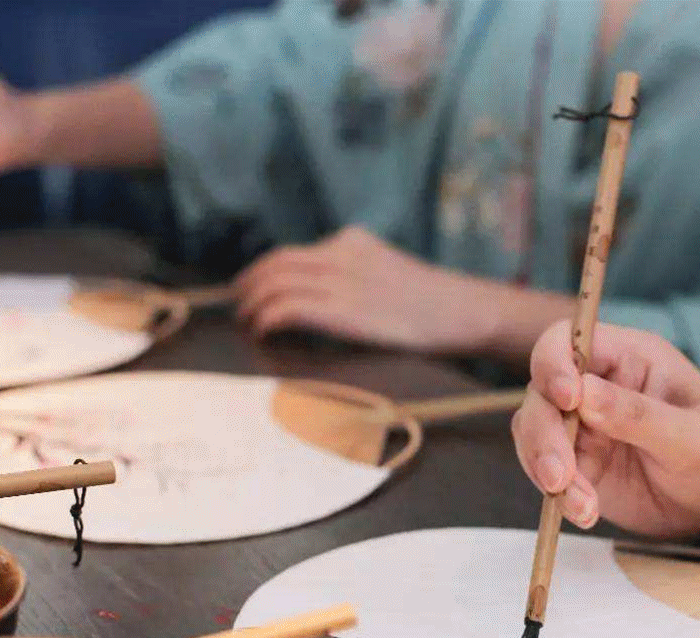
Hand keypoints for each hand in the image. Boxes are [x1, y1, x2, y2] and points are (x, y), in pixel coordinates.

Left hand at [234, 227, 567, 356]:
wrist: (461, 312)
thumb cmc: (433, 306)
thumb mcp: (391, 274)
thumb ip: (359, 276)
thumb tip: (326, 301)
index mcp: (352, 243)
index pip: (292, 252)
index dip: (263, 271)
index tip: (251, 290)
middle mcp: (341, 255)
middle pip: (276, 263)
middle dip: (248, 286)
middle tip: (238, 308)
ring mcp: (341, 281)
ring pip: (275, 283)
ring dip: (252, 305)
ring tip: (246, 324)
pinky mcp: (342, 308)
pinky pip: (287, 307)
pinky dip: (267, 319)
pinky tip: (264, 332)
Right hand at [511, 321, 699, 537]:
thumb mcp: (692, 436)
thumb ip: (638, 414)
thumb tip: (583, 393)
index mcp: (627, 357)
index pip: (567, 341)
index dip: (554, 364)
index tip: (567, 399)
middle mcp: (595, 384)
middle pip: (540, 391)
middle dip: (545, 434)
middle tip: (562, 475)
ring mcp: (580, 423)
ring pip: (533, 431)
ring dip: (546, 468)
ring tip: (581, 504)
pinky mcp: (574, 460)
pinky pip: (544, 469)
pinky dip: (557, 494)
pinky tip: (585, 512)